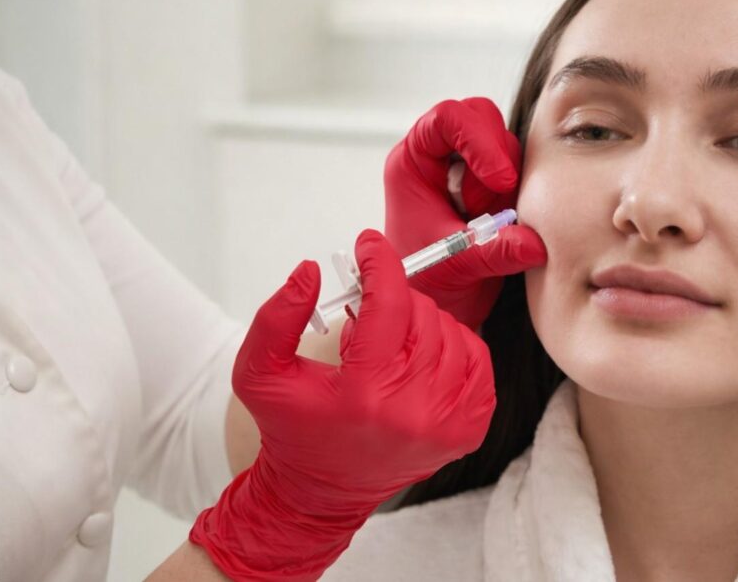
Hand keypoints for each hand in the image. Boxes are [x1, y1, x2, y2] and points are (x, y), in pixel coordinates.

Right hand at [190, 230, 494, 580]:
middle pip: (421, 315)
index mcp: (365, 394)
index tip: (369, 244)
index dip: (379, 263)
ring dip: (421, 324)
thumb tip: (312, 271)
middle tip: (369, 314)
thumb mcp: (259, 373)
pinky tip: (422, 356)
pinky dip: (454, 347)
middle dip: (394, 301)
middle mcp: (415, 411)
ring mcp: (448, 424)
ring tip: (390, 342)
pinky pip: (478, 360)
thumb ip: (277, 316)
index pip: (388, 304)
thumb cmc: (293, 428)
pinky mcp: (468, 431)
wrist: (322, 492)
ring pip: (452, 332)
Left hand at [384, 97, 546, 331]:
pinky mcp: (495, 185)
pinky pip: (523, 172)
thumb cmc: (424, 281)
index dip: (478, 139)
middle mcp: (442, 157)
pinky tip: (507, 225)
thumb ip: (492, 252)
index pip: (447, 118)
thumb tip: (535, 244)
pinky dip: (523, 196)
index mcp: (415, 161)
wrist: (435, 304)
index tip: (500, 181)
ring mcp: (471, 169)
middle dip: (498, 156)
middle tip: (501, 196)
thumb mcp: (453, 266)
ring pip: (507, 147)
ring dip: (508, 185)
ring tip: (490, 223)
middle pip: (481, 118)